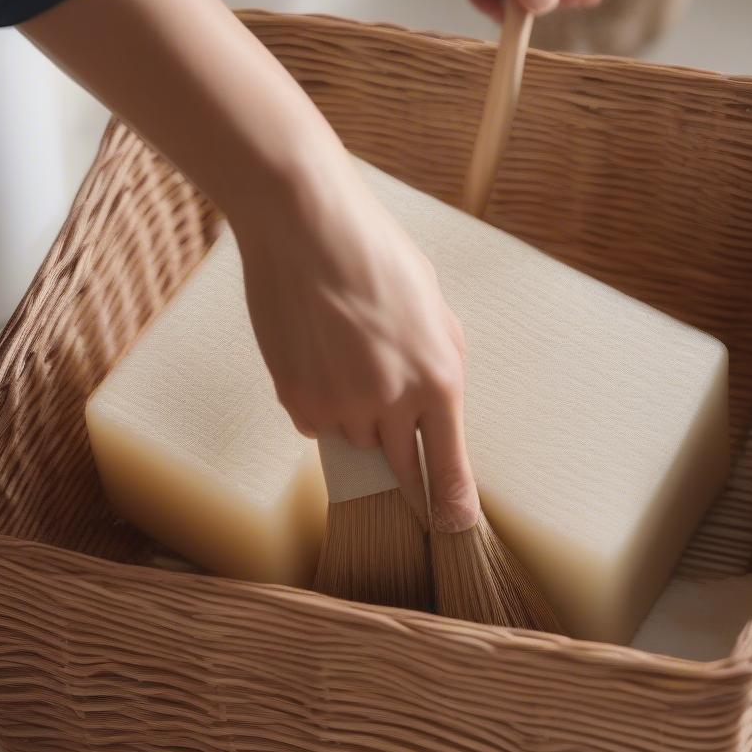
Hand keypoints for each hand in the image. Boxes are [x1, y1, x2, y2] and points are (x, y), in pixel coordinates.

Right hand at [236, 151, 477, 532]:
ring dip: (356, 416)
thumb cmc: (375, 256)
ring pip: (354, 440)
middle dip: (398, 448)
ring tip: (345, 355)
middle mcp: (393, 402)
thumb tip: (435, 402)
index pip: (450, 465)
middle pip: (399, 463)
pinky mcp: (297, 400)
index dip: (452, 502)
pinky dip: (320, 404)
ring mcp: (341, 406)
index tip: (454, 523)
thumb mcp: (433, 306)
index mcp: (439, 378)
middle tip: (384, 405)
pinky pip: (315, 425)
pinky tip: (318, 357)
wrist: (306, 228)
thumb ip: (439, 362)